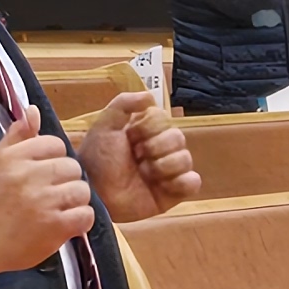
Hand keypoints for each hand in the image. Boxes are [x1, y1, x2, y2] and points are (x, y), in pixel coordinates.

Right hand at [0, 118, 97, 277]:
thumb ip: (17, 136)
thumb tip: (32, 110)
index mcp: (13, 157)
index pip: (54, 144)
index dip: (52, 158)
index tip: (43, 173)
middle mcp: (29, 176)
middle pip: (72, 166)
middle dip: (65, 180)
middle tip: (52, 192)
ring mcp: (44, 202)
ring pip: (82, 190)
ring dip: (74, 200)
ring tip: (60, 208)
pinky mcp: (55, 227)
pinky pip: (85, 215)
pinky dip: (80, 220)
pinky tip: (66, 223)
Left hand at [75, 88, 200, 222]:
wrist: (95, 192)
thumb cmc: (97, 158)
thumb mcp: (104, 126)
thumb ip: (123, 104)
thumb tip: (150, 95)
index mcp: (144, 131)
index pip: (164, 118)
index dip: (148, 127)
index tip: (130, 136)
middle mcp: (159, 148)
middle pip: (178, 137)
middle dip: (155, 147)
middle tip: (136, 156)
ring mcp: (168, 171)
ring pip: (186, 159)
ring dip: (163, 166)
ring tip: (144, 174)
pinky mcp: (174, 192)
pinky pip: (193, 182)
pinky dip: (180, 182)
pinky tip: (161, 185)